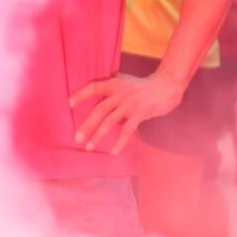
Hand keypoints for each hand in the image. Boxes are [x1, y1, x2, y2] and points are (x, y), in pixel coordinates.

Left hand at [69, 69, 186, 154]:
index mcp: (115, 84)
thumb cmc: (144, 87)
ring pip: (110, 122)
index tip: (69, 104)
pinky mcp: (140, 113)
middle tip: (77, 138)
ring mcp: (130, 103)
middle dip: (87, 125)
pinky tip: (113, 152)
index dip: (81, 94)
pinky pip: (127, 130)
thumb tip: (98, 109)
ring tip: (89, 147)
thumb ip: (113, 92)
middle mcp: (120, 93)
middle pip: (99, 110)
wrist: (167, 85)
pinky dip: (120, 142)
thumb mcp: (126, 84)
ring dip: (98, 136)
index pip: (94, 87)